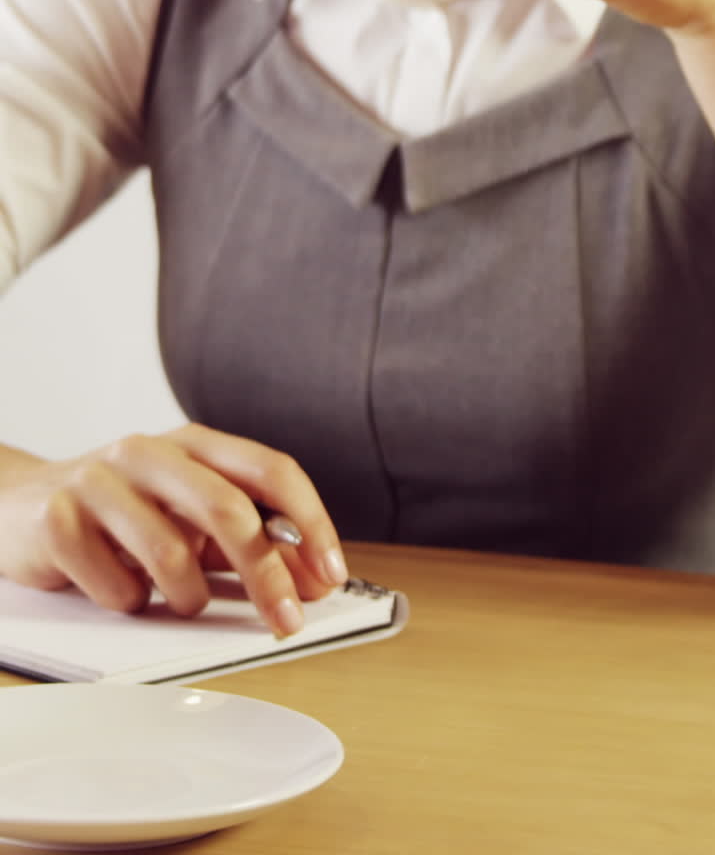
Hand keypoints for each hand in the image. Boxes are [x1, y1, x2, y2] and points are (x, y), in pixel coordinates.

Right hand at [0, 424, 347, 635]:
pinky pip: (115, 587)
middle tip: (285, 622)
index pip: (271, 470)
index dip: (309, 523)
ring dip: (187, 597)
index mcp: (193, 444)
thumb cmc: (120, 517)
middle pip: (229, 510)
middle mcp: (149, 451)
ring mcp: (100, 480)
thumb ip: (248, 542)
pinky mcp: (58, 519)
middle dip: (266, 575)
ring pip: (171, 553)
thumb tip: (311, 579)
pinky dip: (128, 604)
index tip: (331, 574)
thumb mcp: (188, 519)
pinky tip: (117, 590)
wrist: (17, 507)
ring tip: (177, 599)